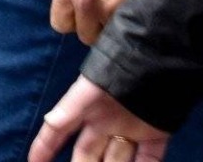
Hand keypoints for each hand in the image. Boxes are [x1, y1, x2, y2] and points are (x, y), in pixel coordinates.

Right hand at [29, 77, 168, 161]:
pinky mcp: (157, 132)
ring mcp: (131, 128)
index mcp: (86, 108)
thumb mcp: (89, 89)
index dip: (45, 147)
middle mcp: (105, 122)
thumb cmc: (118, 67)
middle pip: (88, 155)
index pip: (59, 131)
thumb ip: (68, 109)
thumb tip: (49, 123)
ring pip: (118, 161)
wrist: (157, 52)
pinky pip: (150, 158)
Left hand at [51, 0, 130, 44]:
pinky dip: (123, 19)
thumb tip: (67, 0)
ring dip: (109, 25)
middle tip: (99, 13)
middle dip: (91, 26)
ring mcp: (107, 7)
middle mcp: (84, 0)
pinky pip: (121, 25)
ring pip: (105, 34)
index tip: (79, 16)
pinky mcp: (127, 8)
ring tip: (114, 9)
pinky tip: (125, 6)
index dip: (71, 21)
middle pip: (84, 34)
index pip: (60, 23)